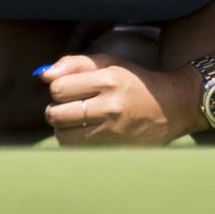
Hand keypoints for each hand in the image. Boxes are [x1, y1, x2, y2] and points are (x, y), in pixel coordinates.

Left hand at [38, 54, 197, 145]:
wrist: (171, 107)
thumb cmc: (133, 81)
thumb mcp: (108, 62)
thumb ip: (73, 64)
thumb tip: (43, 75)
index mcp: (107, 80)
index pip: (58, 89)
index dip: (57, 89)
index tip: (67, 90)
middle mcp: (110, 107)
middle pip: (57, 115)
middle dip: (55, 111)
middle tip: (65, 108)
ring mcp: (113, 132)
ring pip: (64, 137)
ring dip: (63, 129)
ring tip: (75, 122)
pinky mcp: (116, 150)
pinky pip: (79, 151)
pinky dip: (76, 143)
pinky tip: (86, 134)